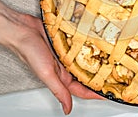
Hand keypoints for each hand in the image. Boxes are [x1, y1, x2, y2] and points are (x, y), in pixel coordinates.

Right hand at [0, 0, 101, 114]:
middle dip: (99, 75)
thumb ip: (58, 90)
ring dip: (95, 58)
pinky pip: (80, 43)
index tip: (109, 93)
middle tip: (114, 74)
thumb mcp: (46, 73)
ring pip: (84, 58)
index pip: (81, 89)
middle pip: (86, 73)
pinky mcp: (67, 40)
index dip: (95, 92)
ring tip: (110, 58)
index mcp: (60, 77)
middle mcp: (65, 65)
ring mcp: (66, 52)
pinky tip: (97, 42)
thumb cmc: (29, 51)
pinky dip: (88, 44)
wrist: (22, 29)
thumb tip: (67, 109)